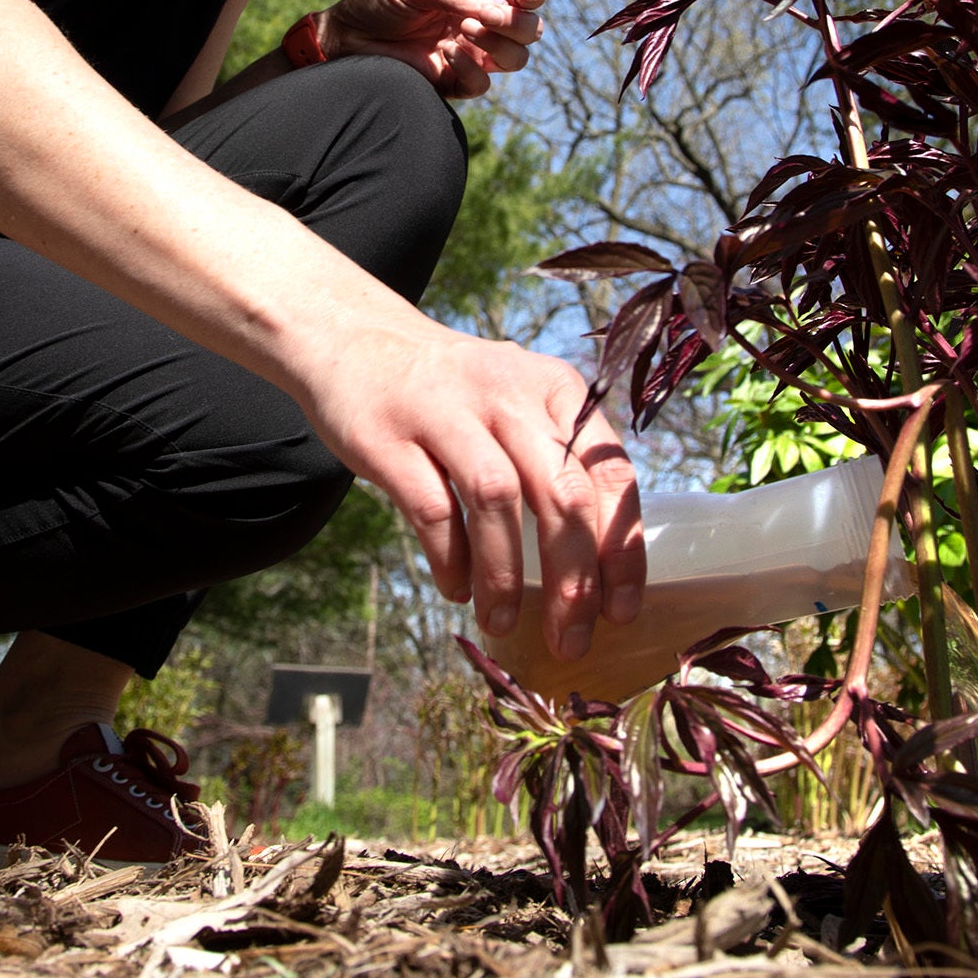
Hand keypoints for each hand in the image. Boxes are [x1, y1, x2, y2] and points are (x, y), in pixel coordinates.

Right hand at [293, 319, 643, 661]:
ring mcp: (447, 410)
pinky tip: (456, 590)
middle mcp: (508, 393)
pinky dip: (450, 559)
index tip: (621, 610)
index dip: (622, 551)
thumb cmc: (453, 392)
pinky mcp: (391, 435)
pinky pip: (432, 508)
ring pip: (497, 500)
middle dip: (573, 579)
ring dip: (506, 576)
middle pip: (561, 494)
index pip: (611, 475)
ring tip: (502, 622)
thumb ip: (558, 461)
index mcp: (555, 390)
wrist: (356, 339)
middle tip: (571, 638)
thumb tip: (596, 566)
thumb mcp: (518, 403)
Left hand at [319, 0, 544, 98]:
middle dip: (517, 23)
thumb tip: (498, 13)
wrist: (346, 37)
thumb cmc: (379, 2)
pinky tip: (446, 54)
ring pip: (516, 59)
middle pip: (530, 29)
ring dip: (498, 44)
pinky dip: (471, 68)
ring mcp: (470, 54)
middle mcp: (480, 23)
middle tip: (486, 17)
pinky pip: (482, 83)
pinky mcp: (454, 82)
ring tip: (463, 30)